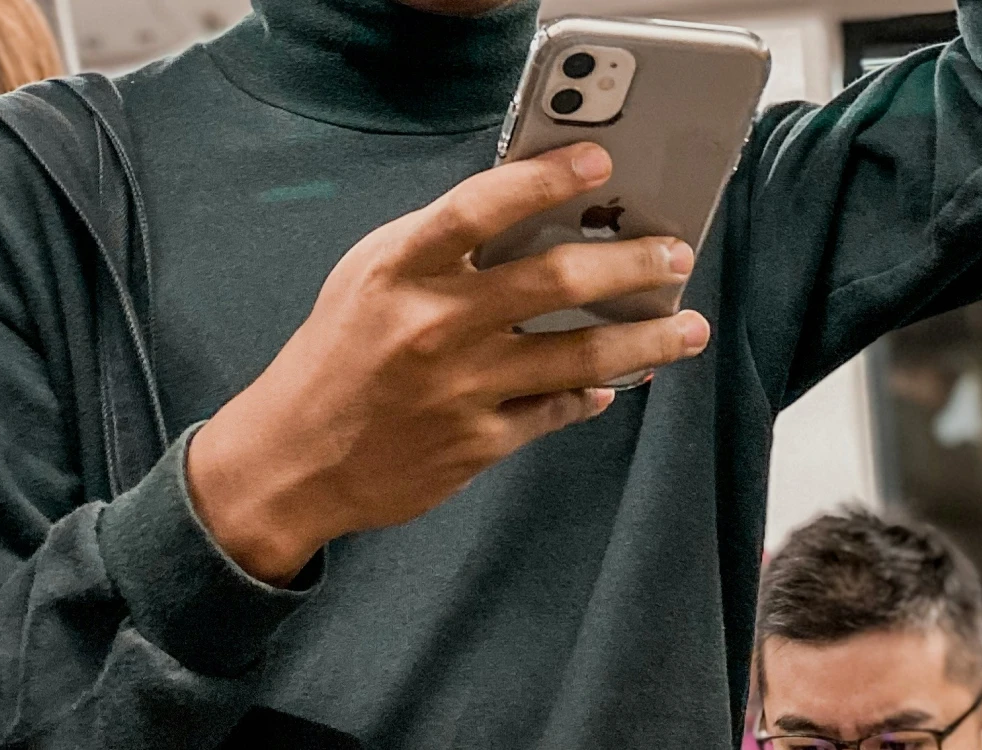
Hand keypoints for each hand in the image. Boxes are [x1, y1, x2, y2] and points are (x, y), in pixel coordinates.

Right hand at [189, 143, 708, 584]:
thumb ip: (439, 246)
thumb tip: (530, 212)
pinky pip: (558, 408)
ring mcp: (462, 389)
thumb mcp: (369, 279)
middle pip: (555, 281)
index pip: (481, 207)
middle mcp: (433, 326)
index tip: (600, 162)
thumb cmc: (336, 356)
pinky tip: (619, 381)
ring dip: (646, 339)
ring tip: (687, 326)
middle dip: (631, 263)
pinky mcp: (480, 443)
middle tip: (675, 254)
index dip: (545, 178)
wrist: (294, 459)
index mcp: (399, 270)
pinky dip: (594, 393)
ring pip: (580, 355)